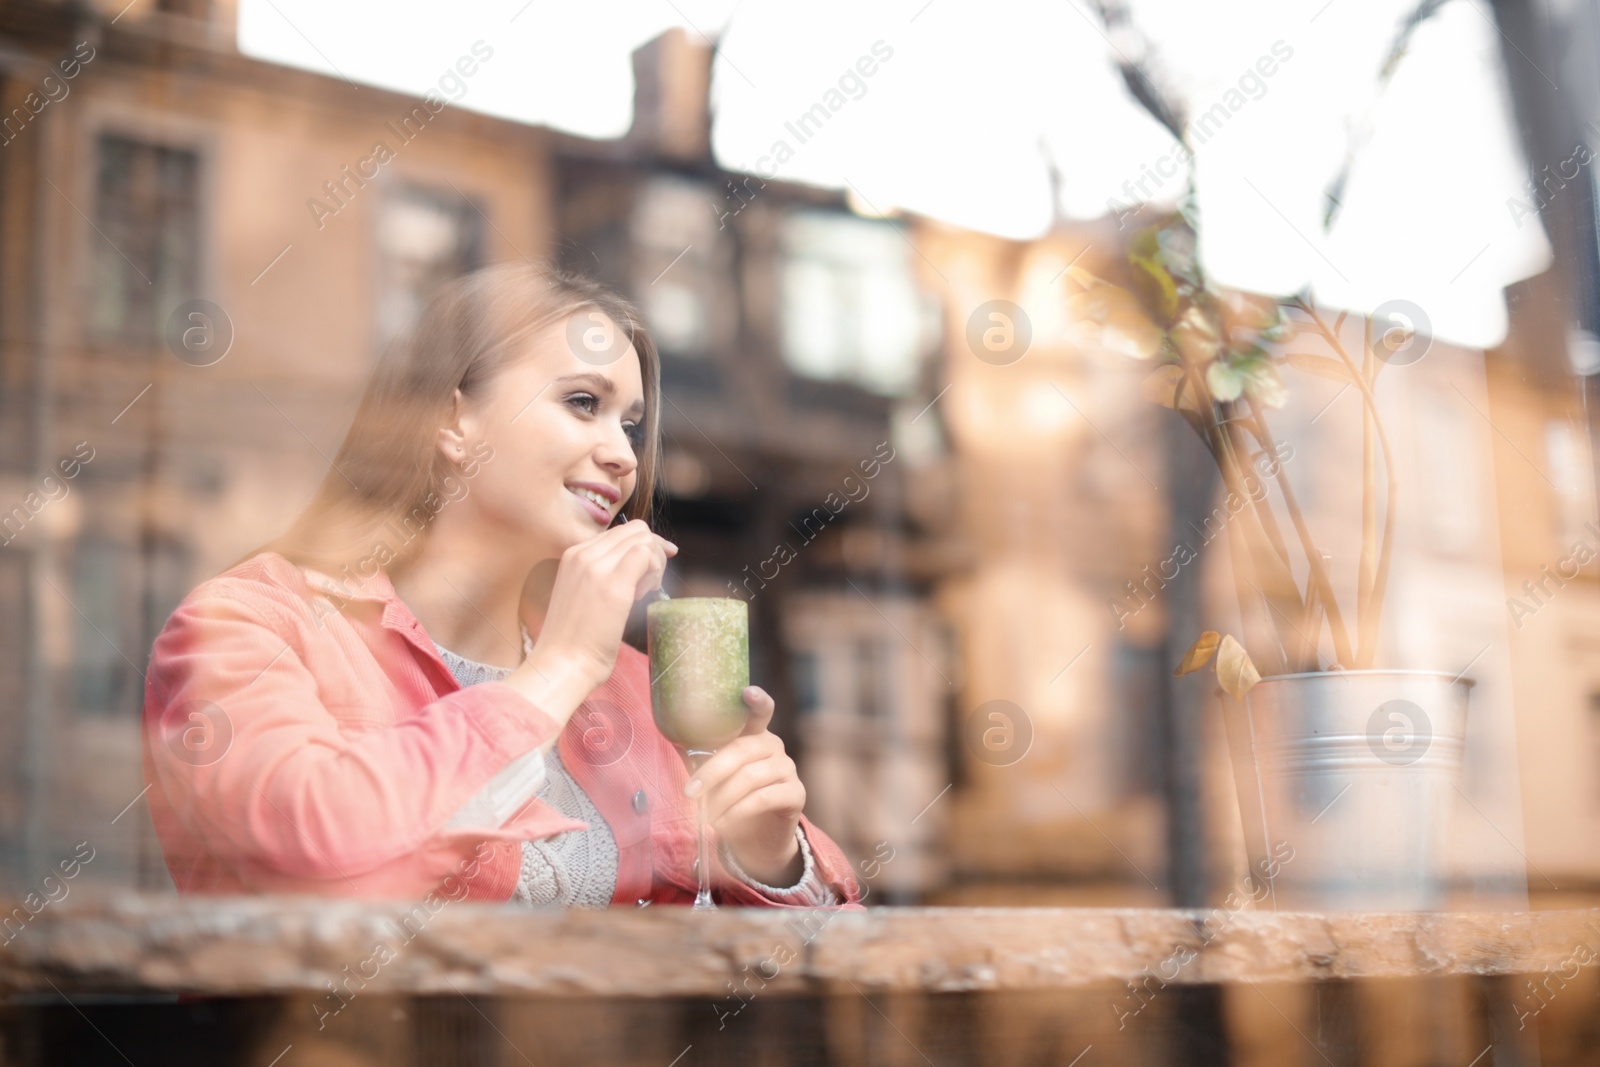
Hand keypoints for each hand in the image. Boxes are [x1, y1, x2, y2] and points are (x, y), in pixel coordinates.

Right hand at [529, 518, 675, 685]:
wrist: (561, 664)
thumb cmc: (575, 640)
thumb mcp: (583, 595)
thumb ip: (602, 575)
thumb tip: (636, 564)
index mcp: (573, 555)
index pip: (619, 533)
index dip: (643, 545)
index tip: (654, 566)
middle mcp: (582, 554)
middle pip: (634, 530)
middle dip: (652, 552)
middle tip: (648, 586)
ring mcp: (596, 566)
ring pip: (643, 538)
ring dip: (655, 563)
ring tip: (643, 593)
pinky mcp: (613, 584)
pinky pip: (646, 555)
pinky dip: (655, 571)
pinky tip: (643, 596)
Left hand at [683, 687, 804, 885]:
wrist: (754, 839)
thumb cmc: (729, 801)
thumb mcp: (711, 777)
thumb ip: (698, 756)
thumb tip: (674, 735)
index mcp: (754, 735)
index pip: (760, 711)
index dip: (756, 700)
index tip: (747, 692)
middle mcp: (774, 746)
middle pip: (743, 749)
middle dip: (712, 771)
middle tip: (690, 792)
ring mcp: (788, 768)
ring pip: (751, 776)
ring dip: (722, 798)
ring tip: (706, 815)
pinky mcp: (796, 794)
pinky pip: (764, 798)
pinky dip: (738, 811)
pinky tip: (724, 822)